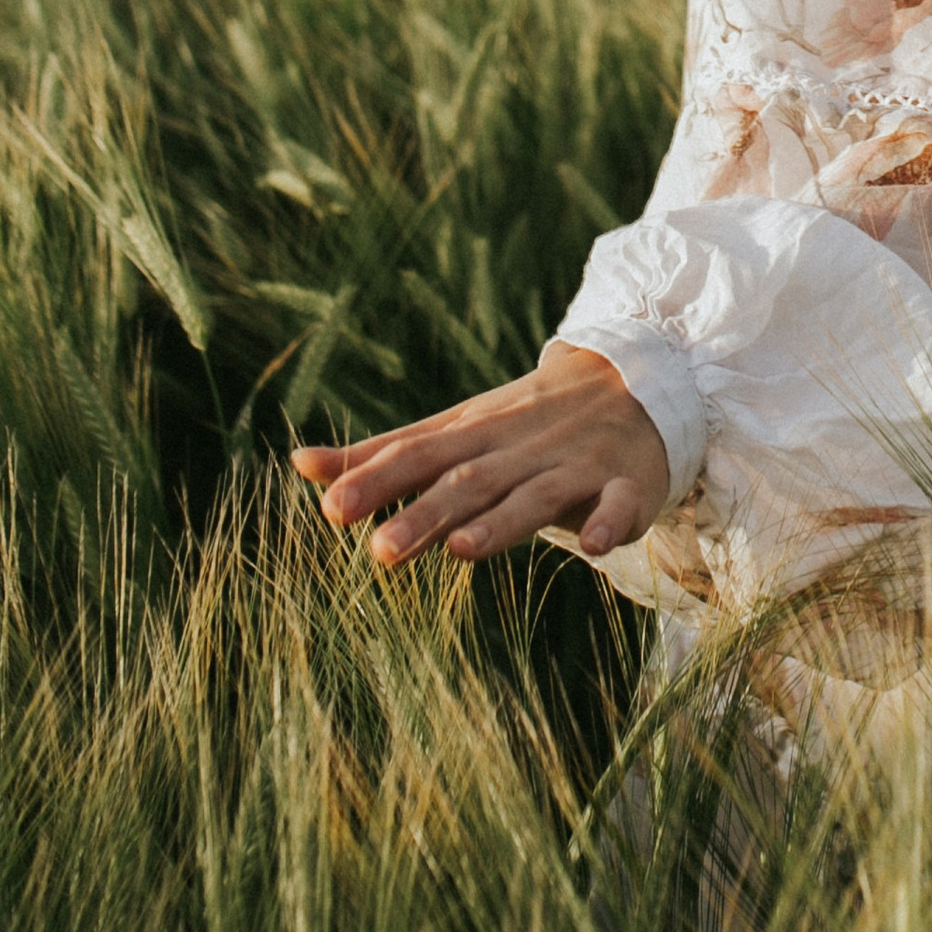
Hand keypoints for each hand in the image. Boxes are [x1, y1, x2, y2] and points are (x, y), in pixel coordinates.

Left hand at [289, 344, 670, 567]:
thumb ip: (382, 456)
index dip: (377, 482)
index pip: (419, 457)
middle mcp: (518, 450)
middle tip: (381, 552)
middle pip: (469, 482)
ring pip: (535, 495)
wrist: (633, 380)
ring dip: (501, 521)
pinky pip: (617, 503)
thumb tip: (298, 464)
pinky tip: (592, 546)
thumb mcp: (454, 430)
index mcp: (474, 436)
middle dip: (426, 513)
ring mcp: (573, 466)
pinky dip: (607, 521)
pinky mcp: (624, 485)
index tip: (332, 510)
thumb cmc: (523, 422)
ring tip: (461, 549)